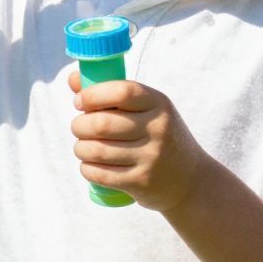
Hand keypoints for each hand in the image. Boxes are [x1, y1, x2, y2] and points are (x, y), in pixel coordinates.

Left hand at [68, 66, 207, 219]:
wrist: (190, 181)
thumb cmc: (159, 137)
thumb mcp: (147, 110)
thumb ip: (111, 93)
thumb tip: (73, 79)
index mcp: (159, 104)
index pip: (122, 91)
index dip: (93, 95)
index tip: (80, 101)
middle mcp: (158, 129)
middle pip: (102, 123)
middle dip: (79, 125)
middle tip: (78, 127)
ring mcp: (151, 157)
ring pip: (97, 150)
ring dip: (80, 148)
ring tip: (83, 146)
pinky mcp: (141, 182)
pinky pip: (100, 174)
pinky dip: (87, 168)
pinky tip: (89, 164)